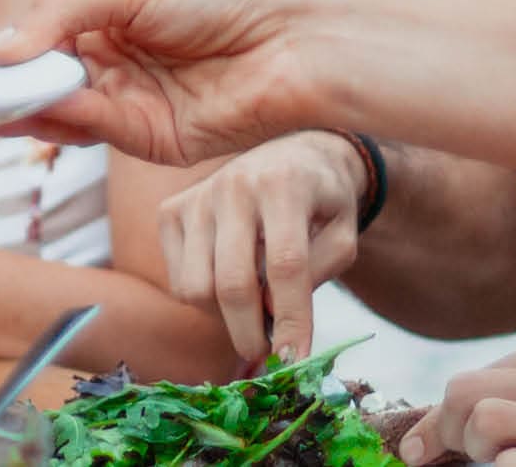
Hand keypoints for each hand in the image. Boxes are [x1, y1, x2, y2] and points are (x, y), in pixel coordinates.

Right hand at [0, 0, 373, 164]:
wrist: (293, 36)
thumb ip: (59, 16)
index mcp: (112, 14)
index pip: (43, 35)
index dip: (7, 45)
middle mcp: (119, 59)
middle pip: (46, 78)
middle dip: (6, 83)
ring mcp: (135, 101)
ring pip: (63, 109)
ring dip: (24, 105)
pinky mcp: (154, 139)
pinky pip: (96, 131)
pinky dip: (61, 121)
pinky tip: (29, 109)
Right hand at [158, 131, 364, 361]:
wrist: (293, 155)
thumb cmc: (323, 202)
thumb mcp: (344, 233)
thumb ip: (320, 272)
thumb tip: (274, 316)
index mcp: (285, 184)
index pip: (285, 264)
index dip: (290, 318)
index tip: (293, 359)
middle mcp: (234, 185)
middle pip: (232, 283)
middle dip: (249, 334)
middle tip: (267, 354)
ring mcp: (196, 196)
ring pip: (196, 289)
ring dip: (225, 315)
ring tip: (252, 303)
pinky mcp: (171, 210)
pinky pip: (178, 281)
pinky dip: (204, 298)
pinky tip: (228, 279)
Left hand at [405, 327, 515, 464]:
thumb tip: (454, 414)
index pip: (474, 376)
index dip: (438, 417)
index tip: (422, 446)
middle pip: (464, 392)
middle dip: (442, 432)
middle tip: (441, 458)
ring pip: (482, 421)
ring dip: (474, 452)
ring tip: (497, 462)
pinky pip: (511, 463)